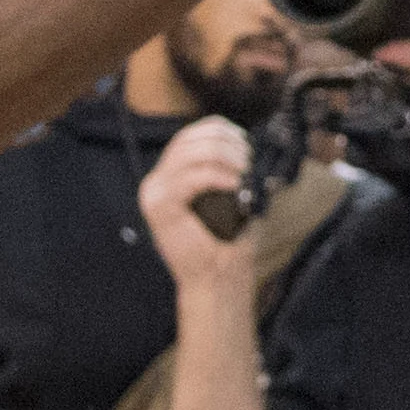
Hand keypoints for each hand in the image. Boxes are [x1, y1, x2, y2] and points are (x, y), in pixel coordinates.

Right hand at [139, 116, 262, 284]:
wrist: (216, 277)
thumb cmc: (227, 240)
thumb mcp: (231, 195)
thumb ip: (231, 168)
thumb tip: (254, 145)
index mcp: (170, 175)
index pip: (191, 135)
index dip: (222, 131)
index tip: (247, 145)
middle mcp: (157, 180)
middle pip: (190, 139)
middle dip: (227, 144)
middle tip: (249, 161)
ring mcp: (155, 192)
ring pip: (190, 153)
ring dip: (225, 157)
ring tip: (244, 173)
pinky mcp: (160, 206)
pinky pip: (190, 178)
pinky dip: (217, 176)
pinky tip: (234, 183)